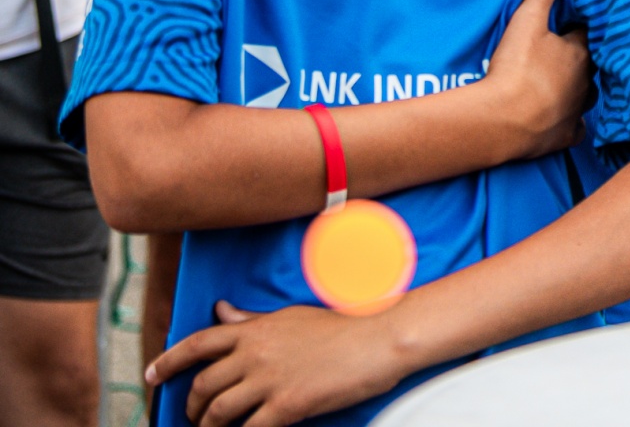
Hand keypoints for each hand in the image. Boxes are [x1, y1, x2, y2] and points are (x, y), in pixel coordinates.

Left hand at [150, 301, 408, 426]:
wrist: (378, 341)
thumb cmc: (342, 327)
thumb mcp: (291, 317)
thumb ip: (252, 320)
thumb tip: (220, 313)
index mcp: (255, 329)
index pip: (197, 343)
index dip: (168, 361)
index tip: (152, 375)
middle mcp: (255, 353)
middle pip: (202, 384)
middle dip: (190, 406)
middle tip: (190, 416)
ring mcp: (269, 380)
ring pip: (217, 412)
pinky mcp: (287, 406)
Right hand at [480, 0, 590, 158]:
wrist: (502, 119)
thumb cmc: (516, 67)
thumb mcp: (527, 20)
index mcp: (580, 53)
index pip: (588, 34)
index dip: (578, 29)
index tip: (569, 26)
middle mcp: (586, 81)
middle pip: (591, 65)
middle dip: (582, 59)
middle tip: (565, 55)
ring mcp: (578, 110)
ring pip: (589, 96)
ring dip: (578, 89)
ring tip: (564, 83)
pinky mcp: (566, 135)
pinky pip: (576, 128)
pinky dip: (570, 123)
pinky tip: (562, 119)